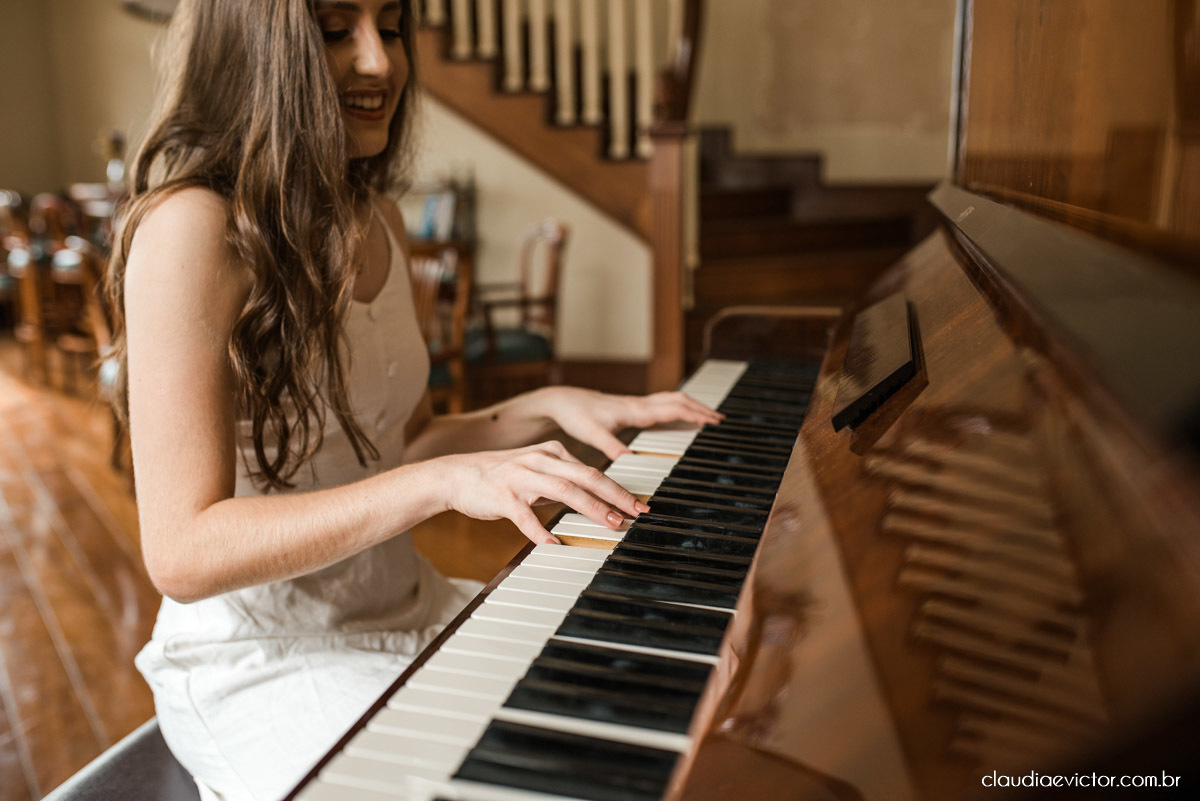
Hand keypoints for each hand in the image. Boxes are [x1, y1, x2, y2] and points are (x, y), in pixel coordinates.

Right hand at [437, 440, 648, 543]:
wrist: (457, 475)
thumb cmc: (500, 476)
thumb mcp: (536, 470)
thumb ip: (563, 480)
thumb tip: (595, 497)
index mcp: (552, 453)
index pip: (592, 470)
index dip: (618, 489)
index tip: (638, 505)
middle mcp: (539, 460)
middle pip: (586, 476)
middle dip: (615, 495)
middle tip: (636, 513)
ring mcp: (520, 477)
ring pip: (563, 490)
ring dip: (591, 508)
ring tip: (611, 524)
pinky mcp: (502, 496)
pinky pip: (525, 516)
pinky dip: (541, 531)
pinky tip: (554, 544)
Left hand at [537, 387, 722, 460]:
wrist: (563, 402)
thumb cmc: (577, 415)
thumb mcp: (593, 434)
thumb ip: (611, 446)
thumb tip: (628, 459)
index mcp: (635, 410)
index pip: (673, 409)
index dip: (695, 414)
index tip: (714, 421)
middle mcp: (639, 405)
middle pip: (678, 401)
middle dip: (701, 409)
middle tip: (721, 419)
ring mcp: (636, 405)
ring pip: (671, 399)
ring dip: (691, 406)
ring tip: (708, 416)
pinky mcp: (631, 408)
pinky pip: (662, 404)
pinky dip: (678, 408)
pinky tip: (681, 415)